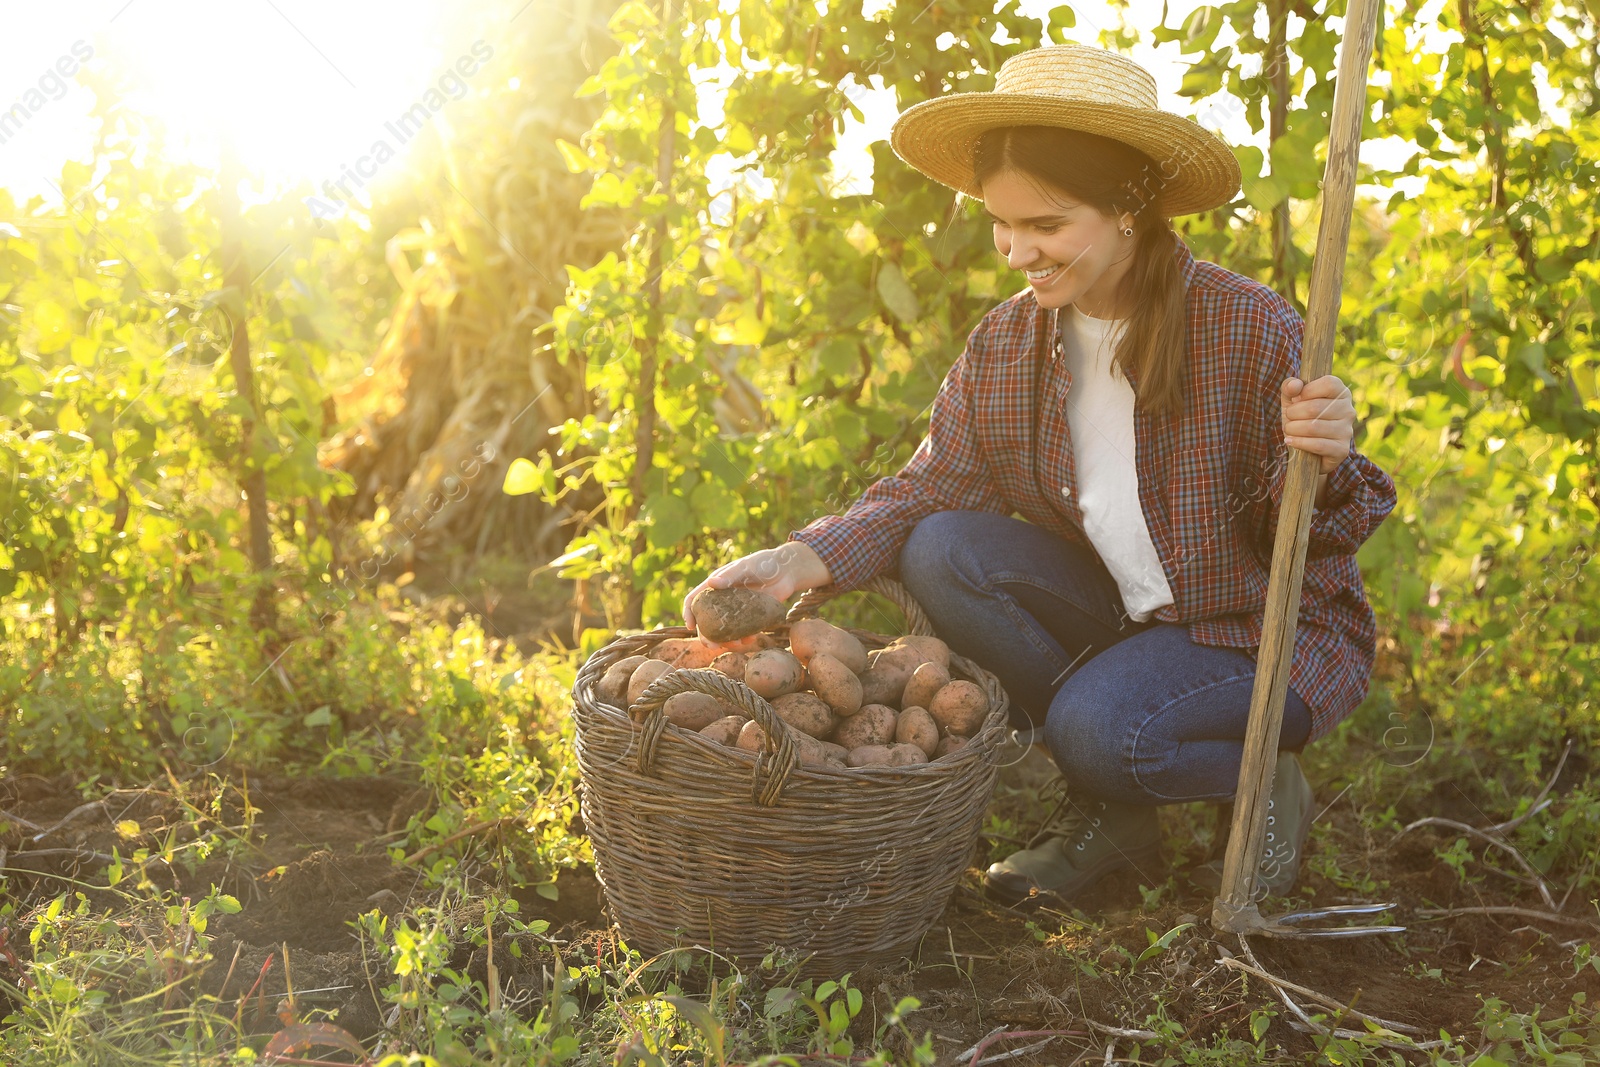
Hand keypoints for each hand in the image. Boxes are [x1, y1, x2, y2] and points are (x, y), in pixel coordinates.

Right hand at [681, 541, 833, 642]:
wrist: (787, 571)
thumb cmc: (763, 563)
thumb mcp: (746, 567)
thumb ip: (730, 575)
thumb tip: (712, 583)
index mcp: (715, 586)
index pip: (694, 600)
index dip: (689, 612)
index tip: (690, 626)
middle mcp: (723, 600)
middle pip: (707, 621)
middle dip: (706, 635)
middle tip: (712, 645)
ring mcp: (736, 611)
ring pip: (724, 631)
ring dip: (726, 641)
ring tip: (735, 646)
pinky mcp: (750, 618)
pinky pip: (742, 632)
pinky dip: (744, 639)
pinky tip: (750, 640)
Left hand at [1280, 374, 1353, 476]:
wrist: (1306, 449)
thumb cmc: (1300, 418)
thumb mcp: (1292, 399)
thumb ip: (1290, 386)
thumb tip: (1295, 385)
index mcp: (1341, 393)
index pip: (1329, 384)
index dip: (1307, 391)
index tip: (1296, 399)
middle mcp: (1348, 410)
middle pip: (1315, 407)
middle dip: (1293, 413)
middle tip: (1289, 418)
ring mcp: (1347, 431)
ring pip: (1314, 427)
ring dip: (1293, 428)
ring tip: (1289, 430)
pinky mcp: (1342, 449)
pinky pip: (1318, 445)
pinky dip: (1299, 442)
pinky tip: (1290, 441)